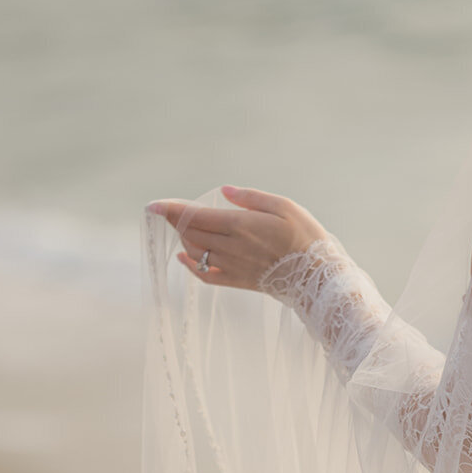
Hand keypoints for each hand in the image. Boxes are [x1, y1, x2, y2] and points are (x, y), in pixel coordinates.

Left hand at [146, 186, 328, 290]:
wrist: (319, 276)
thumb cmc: (306, 236)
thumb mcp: (284, 205)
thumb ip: (251, 197)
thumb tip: (224, 191)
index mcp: (240, 224)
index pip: (196, 215)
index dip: (172, 210)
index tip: (153, 205)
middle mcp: (232, 246)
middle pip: (191, 233)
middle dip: (174, 221)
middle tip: (165, 211)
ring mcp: (234, 266)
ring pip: (196, 252)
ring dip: (184, 239)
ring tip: (181, 228)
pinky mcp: (239, 281)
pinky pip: (207, 276)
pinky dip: (191, 266)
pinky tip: (183, 257)